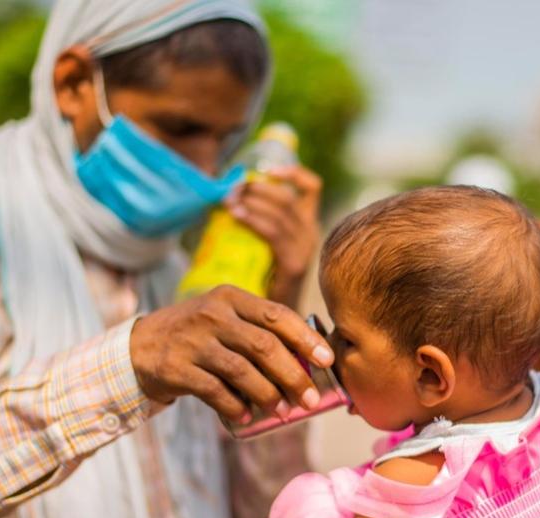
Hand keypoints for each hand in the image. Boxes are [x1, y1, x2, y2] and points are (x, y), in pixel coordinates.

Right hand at [129, 286, 334, 421]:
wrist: (140, 346)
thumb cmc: (198, 335)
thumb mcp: (224, 318)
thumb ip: (258, 331)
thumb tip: (308, 365)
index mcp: (231, 298)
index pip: (277, 315)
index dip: (306, 339)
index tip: (327, 360)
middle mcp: (212, 314)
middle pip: (264, 346)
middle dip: (293, 375)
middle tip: (310, 399)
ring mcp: (193, 341)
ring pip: (242, 371)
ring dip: (268, 395)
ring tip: (283, 412)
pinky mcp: (177, 368)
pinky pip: (215, 391)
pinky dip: (235, 408)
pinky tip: (247, 418)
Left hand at [226, 164, 322, 305]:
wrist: (279, 326)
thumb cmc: (264, 283)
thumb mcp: (264, 246)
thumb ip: (257, 221)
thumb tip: (230, 196)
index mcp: (307, 225)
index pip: (311, 187)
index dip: (292, 172)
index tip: (266, 169)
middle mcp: (311, 233)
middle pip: (287, 196)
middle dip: (257, 188)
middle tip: (232, 189)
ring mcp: (305, 249)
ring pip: (280, 210)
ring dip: (251, 200)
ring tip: (228, 202)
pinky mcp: (294, 264)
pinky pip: (274, 232)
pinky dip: (254, 219)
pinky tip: (236, 216)